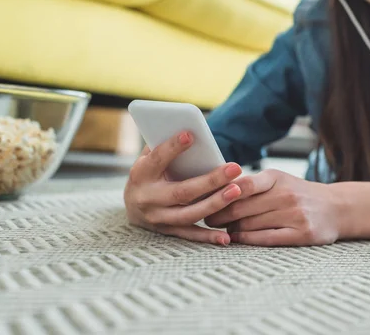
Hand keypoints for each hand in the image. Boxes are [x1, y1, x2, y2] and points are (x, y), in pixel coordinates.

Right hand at [123, 131, 243, 245]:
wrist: (132, 206)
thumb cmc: (150, 172)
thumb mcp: (150, 157)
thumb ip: (166, 146)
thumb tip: (192, 132)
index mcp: (141, 174)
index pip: (158, 159)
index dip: (173, 147)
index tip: (191, 135)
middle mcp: (148, 198)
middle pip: (182, 191)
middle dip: (210, 180)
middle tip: (235, 167)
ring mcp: (158, 218)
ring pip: (189, 214)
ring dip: (215, 204)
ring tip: (237, 191)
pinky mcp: (168, 231)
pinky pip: (190, 235)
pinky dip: (208, 237)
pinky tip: (226, 238)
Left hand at [204, 169, 343, 246]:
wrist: (337, 207)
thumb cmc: (298, 194)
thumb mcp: (279, 180)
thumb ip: (252, 184)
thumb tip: (214, 189)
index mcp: (277, 177)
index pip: (243, 184)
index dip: (220, 193)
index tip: (204, 200)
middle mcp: (286, 194)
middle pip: (241, 207)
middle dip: (219, 214)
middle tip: (206, 219)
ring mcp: (294, 215)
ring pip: (250, 224)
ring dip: (230, 228)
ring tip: (220, 229)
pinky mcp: (301, 234)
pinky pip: (265, 238)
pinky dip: (246, 240)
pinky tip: (236, 239)